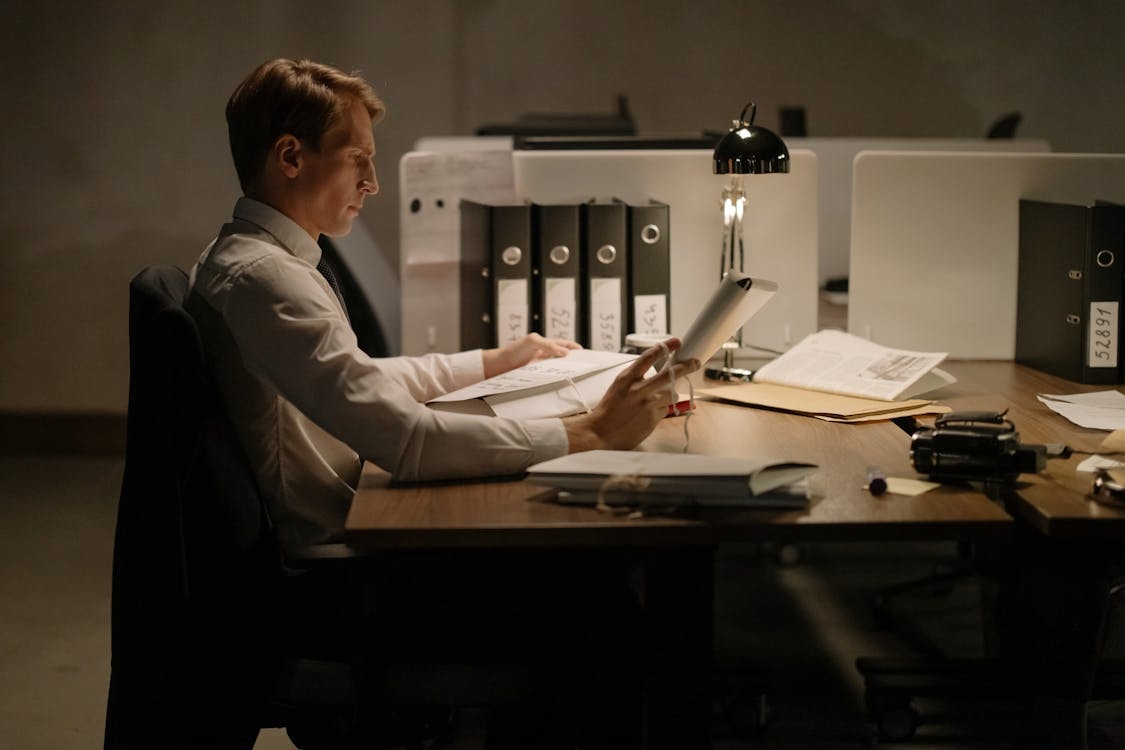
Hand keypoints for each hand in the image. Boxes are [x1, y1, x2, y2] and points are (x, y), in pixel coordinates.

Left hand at [482, 334, 580, 377]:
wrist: (499, 366)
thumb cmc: (514, 350)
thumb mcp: (532, 342)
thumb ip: (549, 345)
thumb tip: (565, 353)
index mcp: (544, 344)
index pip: (563, 345)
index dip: (573, 347)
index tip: (584, 352)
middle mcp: (544, 355)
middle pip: (562, 358)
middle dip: (572, 361)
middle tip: (584, 367)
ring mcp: (540, 367)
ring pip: (557, 369)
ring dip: (565, 372)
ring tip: (575, 376)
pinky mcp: (537, 377)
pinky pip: (549, 379)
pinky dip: (556, 380)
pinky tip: (560, 383)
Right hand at [563, 338, 699, 452]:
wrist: (600, 432)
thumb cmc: (608, 410)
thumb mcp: (619, 386)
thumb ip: (636, 378)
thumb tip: (656, 373)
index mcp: (627, 378)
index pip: (649, 356)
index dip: (665, 347)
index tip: (676, 342)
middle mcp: (639, 389)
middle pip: (670, 374)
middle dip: (686, 366)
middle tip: (695, 362)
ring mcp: (648, 404)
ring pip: (672, 394)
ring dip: (670, 394)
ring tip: (658, 398)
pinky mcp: (653, 418)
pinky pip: (665, 410)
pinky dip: (660, 410)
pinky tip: (648, 414)